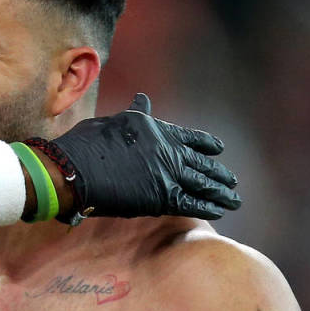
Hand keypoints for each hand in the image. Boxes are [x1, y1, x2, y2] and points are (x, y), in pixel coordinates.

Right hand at [36, 93, 239, 221]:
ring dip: (220, 193)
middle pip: (202, 164)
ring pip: (203, 184)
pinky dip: (208, 208)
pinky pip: (192, 203)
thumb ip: (135, 113)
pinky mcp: (161, 197)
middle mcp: (167, 151)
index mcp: (158, 130)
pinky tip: (219, 211)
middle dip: (219, 174)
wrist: (75, 168)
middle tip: (232, 181)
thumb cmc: (87, 144)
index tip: (219, 150)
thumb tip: (143, 99)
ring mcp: (167, 174)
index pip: (191, 138)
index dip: (208, 145)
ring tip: (234, 200)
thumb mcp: (115, 120)